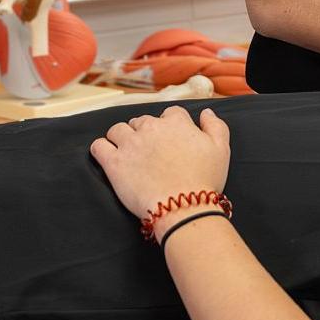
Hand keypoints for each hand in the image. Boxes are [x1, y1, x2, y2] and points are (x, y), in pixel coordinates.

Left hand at [90, 106, 231, 232]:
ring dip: (121, 138)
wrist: (182, 207)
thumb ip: (215, 126)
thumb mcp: (221, 150)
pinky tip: (108, 157)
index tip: (171, 140)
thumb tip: (205, 112)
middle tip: (149, 152)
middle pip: (141, 120)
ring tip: (127, 153)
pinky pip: (99, 146)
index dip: (171, 125)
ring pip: (117, 130)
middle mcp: (151, 128)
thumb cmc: (204, 181)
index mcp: (176, 123)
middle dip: (144, 132)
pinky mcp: (114, 163)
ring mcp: (130, 144)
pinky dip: (101, 149)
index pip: (170, 113)